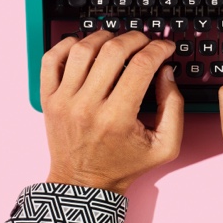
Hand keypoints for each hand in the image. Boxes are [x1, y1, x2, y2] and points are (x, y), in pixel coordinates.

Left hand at [40, 30, 183, 194]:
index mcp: (117, 118)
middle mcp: (87, 106)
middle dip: (136, 38)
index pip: (141, 66)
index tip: (165, 47)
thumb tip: (165, 71)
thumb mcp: (164, 146)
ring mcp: (64, 101)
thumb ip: (173, 107)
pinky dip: (67, 44)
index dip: (158, 49)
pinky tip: (84, 46)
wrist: (82, 185)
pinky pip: (51, 59)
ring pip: (83, 49)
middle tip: (145, 42)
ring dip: (104, 37)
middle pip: (113, 51)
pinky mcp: (48, 99)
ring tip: (116, 42)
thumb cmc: (123, 165)